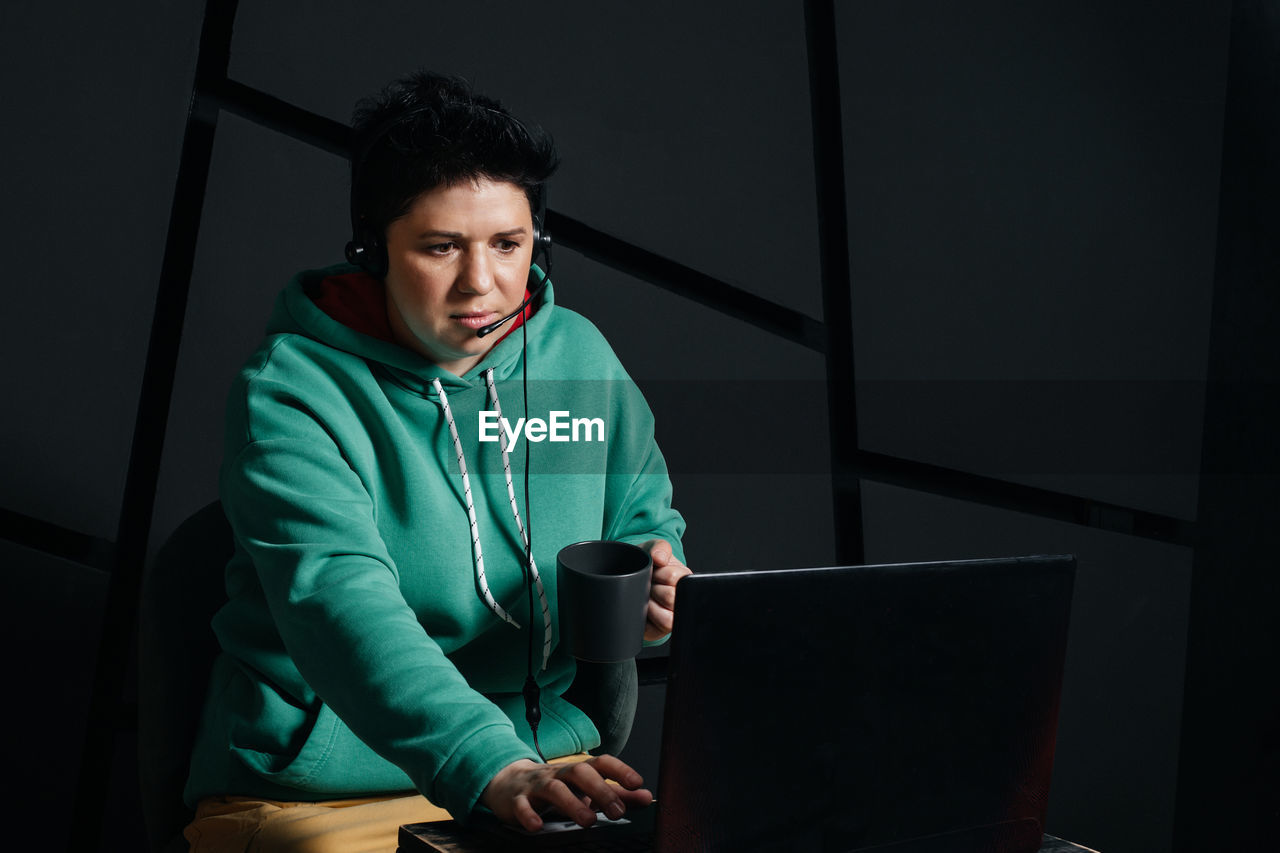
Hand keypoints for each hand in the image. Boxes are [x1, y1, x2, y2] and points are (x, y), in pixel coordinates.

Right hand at [480, 754, 652, 831]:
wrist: (509, 783)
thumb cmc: (554, 786)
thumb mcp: (584, 788)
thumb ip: (615, 792)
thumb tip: (645, 796)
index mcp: (577, 770)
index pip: (601, 763)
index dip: (620, 770)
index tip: (637, 783)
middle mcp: (558, 774)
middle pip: (579, 773)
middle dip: (600, 790)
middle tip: (617, 811)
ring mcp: (537, 785)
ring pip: (554, 789)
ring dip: (572, 803)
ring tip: (588, 821)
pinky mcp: (517, 800)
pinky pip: (522, 806)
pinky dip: (530, 815)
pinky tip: (538, 826)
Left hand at [641, 539, 691, 641]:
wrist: (630, 578)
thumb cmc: (646, 565)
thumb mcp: (653, 550)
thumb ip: (659, 547)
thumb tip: (660, 558)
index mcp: (684, 581)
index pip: (676, 577)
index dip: (661, 573)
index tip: (655, 570)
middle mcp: (681, 601)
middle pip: (670, 597)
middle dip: (653, 587)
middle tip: (649, 584)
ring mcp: (671, 617)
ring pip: (667, 619)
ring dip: (650, 605)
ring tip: (645, 597)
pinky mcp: (658, 631)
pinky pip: (655, 630)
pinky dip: (647, 619)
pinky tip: (643, 610)